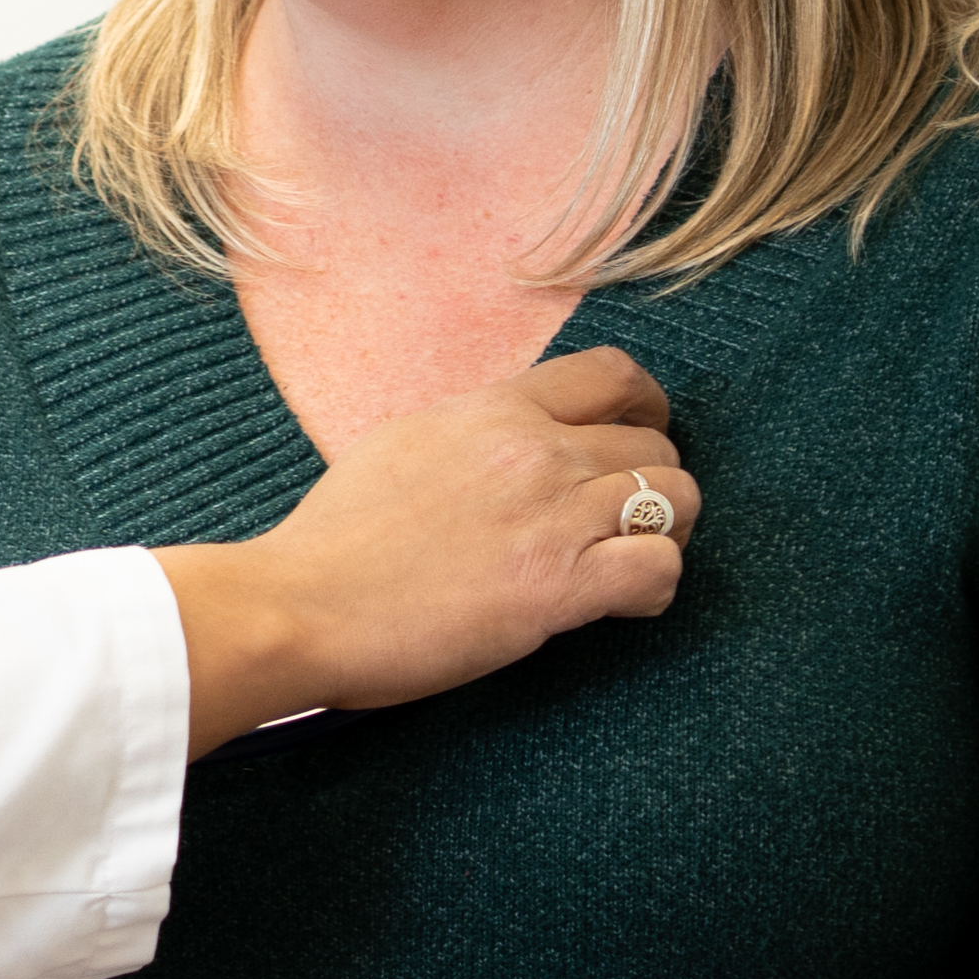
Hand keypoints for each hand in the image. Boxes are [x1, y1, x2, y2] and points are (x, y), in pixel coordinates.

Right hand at [154, 346, 692, 755]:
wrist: (302, 605)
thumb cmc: (334, 539)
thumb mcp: (400, 445)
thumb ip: (469, 433)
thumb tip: (507, 438)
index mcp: (491, 410)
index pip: (610, 373)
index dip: (644, 405)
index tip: (639, 432)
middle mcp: (532, 451)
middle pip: (655, 445)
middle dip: (652, 483)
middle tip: (625, 521)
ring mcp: (552, 516)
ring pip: (676, 499)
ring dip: (665, 533)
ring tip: (628, 561)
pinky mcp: (560, 587)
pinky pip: (660, 569)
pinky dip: (654, 588)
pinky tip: (620, 603)